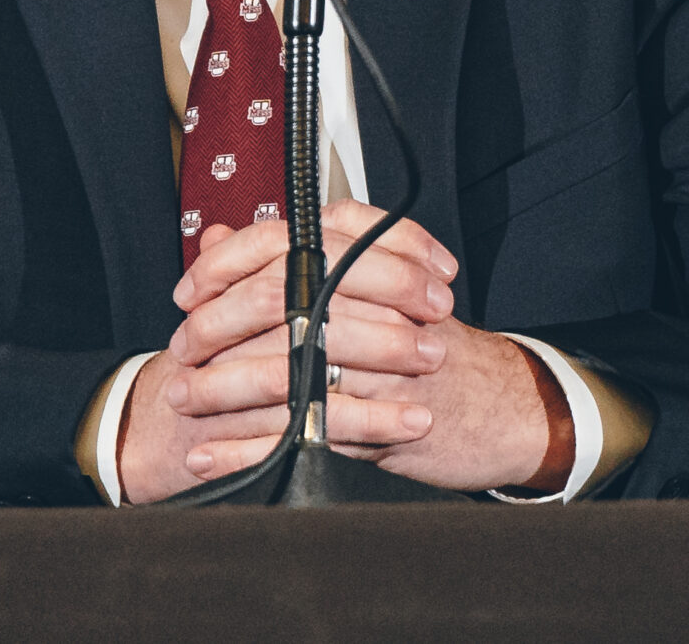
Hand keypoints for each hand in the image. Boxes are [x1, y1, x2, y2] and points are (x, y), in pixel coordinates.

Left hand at [163, 202, 558, 492]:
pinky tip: (213, 455)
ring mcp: (383, 367)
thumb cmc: (434, 343)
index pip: (286, 244)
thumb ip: (298, 259)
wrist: (508, 402)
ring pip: (286, 369)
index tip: (190, 289)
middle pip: (278, 303)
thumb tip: (226, 234)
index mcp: (372, 264)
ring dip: (223, 390)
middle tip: (180, 348)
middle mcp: (379, 306)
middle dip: (216, 329)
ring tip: (183, 400)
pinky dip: (250, 449)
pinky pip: (304, 435)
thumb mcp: (376, 287)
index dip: (227, 264)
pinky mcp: (384, 425)